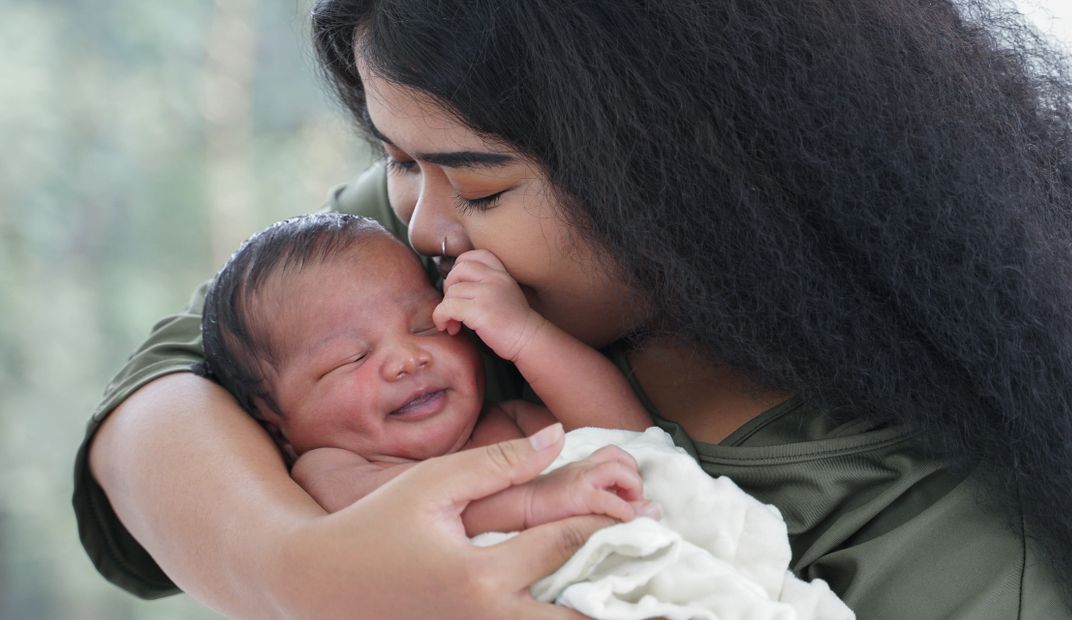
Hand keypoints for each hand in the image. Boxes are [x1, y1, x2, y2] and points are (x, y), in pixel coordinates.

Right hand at [276, 424, 614, 618]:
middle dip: (623, 605)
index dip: (609, 523)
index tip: (647, 514)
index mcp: (481, 575)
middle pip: (576, 619)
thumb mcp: (431, 486)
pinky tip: (582, 612)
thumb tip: (557, 437)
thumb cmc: (371, 528)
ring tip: (641, 610)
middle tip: (666, 596)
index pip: (566, 543)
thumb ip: (497, 463)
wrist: (315, 586)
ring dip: (592, 619)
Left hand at [433, 249, 547, 360]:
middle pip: (459, 269)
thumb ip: (488, 284)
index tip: (459, 285)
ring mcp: (488, 293)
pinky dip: (441, 318)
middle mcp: (495, 279)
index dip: (461, 267)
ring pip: (451, 291)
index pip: (477, 255)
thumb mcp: (506, 294)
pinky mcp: (479, 310)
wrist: (529, 341)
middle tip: (452, 305)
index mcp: (502, 274)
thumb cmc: (515, 325)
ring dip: (445, 309)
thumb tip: (458, 284)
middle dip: (448, 286)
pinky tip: (450, 329)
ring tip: (453, 323)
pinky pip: (448, 307)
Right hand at [523, 445, 655, 526]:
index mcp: (582, 467)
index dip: (628, 473)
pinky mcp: (576, 496)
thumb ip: (596, 498)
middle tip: (632, 503)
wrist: (511, 508)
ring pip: (619, 469)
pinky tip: (624, 520)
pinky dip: (623, 510)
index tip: (629, 498)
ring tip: (630, 510)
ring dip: (633, 488)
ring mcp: (579, 479)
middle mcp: (582, 467)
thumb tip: (628, 509)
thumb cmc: (539, 509)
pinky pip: (608, 499)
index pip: (613, 456)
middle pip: (620, 457)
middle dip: (634, 479)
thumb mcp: (572, 499)